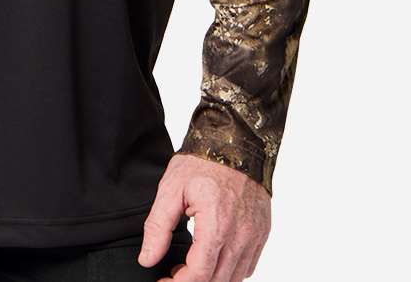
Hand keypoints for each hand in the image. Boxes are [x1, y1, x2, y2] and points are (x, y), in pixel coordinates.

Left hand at [138, 153, 270, 281]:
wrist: (235, 142)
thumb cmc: (203, 162)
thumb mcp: (171, 189)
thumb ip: (158, 227)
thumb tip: (148, 258)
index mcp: (217, 223)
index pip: (200, 273)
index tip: (164, 281)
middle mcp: (241, 234)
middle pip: (218, 280)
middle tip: (174, 273)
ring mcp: (255, 235)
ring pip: (235, 278)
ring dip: (212, 278)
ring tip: (191, 266)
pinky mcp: (262, 232)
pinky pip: (248, 266)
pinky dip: (230, 269)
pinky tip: (213, 257)